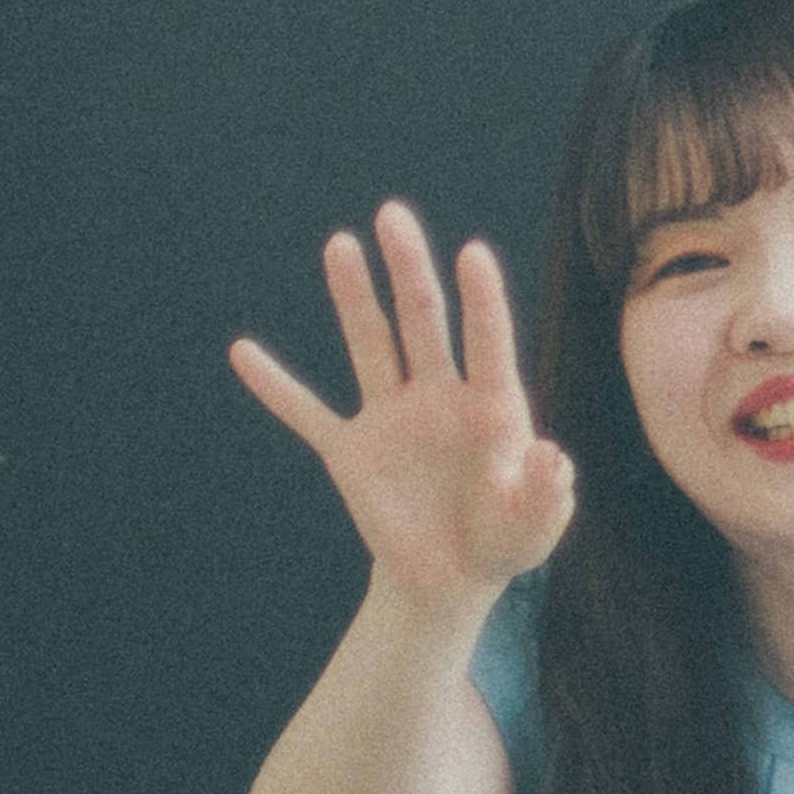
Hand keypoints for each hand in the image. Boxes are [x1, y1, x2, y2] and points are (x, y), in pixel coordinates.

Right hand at [229, 203, 574, 605]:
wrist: (450, 579)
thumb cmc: (504, 541)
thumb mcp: (534, 528)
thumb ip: (544, 493)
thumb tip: (550, 454)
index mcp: (492, 405)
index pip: (488, 341)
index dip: (482, 300)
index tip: (473, 253)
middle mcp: (440, 396)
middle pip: (423, 320)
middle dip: (409, 268)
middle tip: (393, 214)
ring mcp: (392, 417)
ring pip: (371, 344)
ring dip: (354, 296)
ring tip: (341, 243)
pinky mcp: (351, 451)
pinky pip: (307, 414)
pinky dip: (275, 387)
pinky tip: (243, 352)